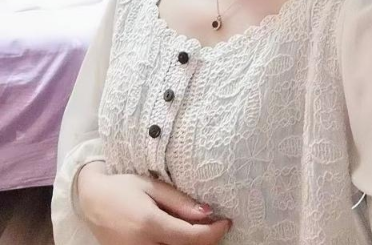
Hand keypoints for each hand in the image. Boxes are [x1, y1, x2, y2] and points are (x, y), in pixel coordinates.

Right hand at [77, 162, 231, 244]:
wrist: (91, 201)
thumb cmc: (123, 186)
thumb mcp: (153, 187)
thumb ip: (179, 202)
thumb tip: (208, 213)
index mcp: (149, 224)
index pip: (191, 237)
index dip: (214, 232)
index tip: (226, 222)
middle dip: (205, 242)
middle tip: (215, 226)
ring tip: (197, 231)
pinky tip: (181, 238)